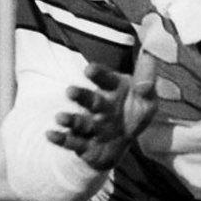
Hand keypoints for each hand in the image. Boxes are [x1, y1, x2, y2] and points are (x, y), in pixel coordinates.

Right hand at [46, 51, 157, 170]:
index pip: (106, 80)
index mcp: (114, 91)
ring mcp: (91, 126)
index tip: (90, 70)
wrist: (122, 144)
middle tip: (70, 91)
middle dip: (81, 95)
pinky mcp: (85, 145)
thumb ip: (147, 80)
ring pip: (80, 121)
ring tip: (60, 117)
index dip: (98, 74)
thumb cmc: (134, 115)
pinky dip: (62, 139)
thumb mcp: (147, 100)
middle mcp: (100, 106)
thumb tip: (150, 56)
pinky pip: (73, 142)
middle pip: (90, 100)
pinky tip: (50, 134)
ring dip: (70, 119)